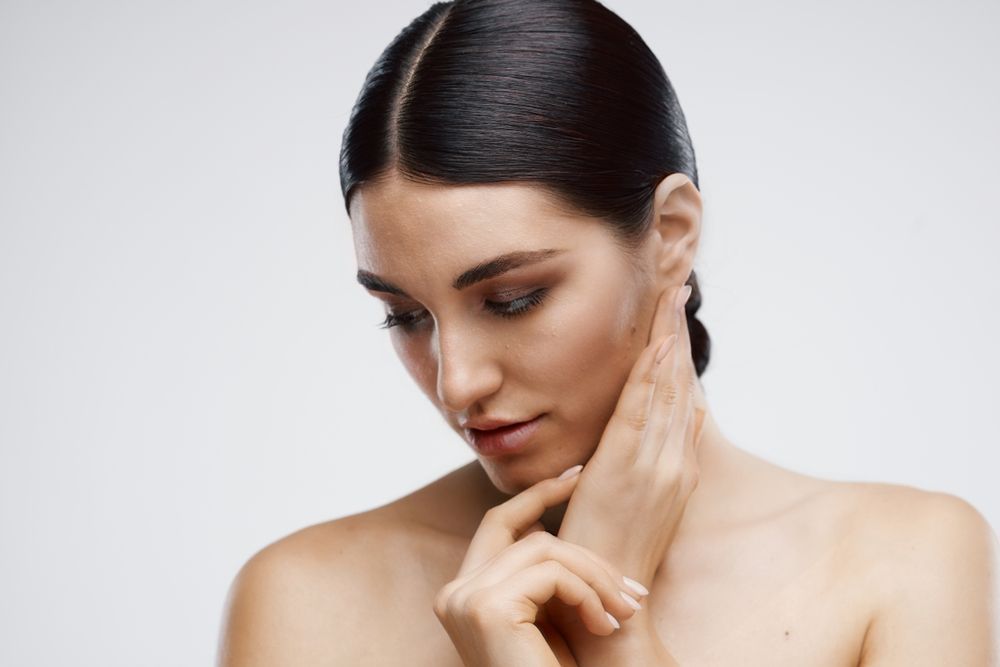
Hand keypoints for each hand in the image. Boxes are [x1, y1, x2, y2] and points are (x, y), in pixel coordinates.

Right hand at [433, 468, 647, 666]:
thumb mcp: (550, 622)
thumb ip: (547, 580)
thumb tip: (576, 530)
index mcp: (462, 594)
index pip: (498, 523)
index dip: (537, 495)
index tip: (575, 475)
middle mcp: (453, 593)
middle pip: (524, 532)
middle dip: (581, 544)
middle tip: (631, 581)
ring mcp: (464, 599)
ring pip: (545, 548)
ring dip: (596, 578)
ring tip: (624, 614)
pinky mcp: (486, 608)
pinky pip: (552, 572)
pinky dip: (588, 594)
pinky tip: (604, 625)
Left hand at [545, 283, 704, 653]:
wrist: (608, 589)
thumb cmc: (618, 545)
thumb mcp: (653, 498)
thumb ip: (669, 454)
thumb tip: (687, 415)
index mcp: (678, 466)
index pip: (680, 395)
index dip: (680, 351)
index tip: (676, 313)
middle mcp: (674, 460)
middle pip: (676, 383)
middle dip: (675, 332)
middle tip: (676, 284)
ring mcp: (655, 463)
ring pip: (663, 389)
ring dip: (667, 340)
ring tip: (669, 297)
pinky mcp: (628, 469)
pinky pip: (641, 411)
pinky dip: (651, 376)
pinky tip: (656, 344)